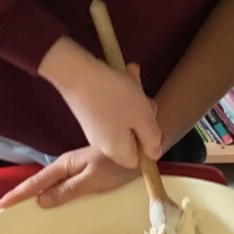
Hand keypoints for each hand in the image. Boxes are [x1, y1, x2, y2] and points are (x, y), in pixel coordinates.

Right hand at [0, 146, 139, 208]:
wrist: (143, 147)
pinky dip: (53, 189)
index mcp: (66, 166)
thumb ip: (68, 190)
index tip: (0, 204)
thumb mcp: (93, 179)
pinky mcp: (88, 169)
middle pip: (40, 181)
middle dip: (22, 192)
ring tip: (22, 203)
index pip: (36, 183)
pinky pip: (64, 182)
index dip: (18, 194)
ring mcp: (78, 166)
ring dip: (37, 191)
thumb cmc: (119, 164)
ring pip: (51, 181)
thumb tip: (40, 201)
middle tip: (5, 206)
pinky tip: (52, 197)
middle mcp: (68, 165)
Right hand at [39, 39, 161, 168]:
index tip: (156, 122)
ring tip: (133, 76)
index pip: (139, 160)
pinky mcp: (91, 113)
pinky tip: (125, 73)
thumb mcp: (143, 117)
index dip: (152, 144)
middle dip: (144, 116)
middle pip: (133, 137)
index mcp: (118, 152)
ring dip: (135, 99)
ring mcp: (96, 128)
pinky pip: (114, 107)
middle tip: (146, 98)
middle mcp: (104, 144)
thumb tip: (154, 153)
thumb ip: (153, 139)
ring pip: (125, 118)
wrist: (77, 74)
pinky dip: (121, 93)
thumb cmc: (115, 97)